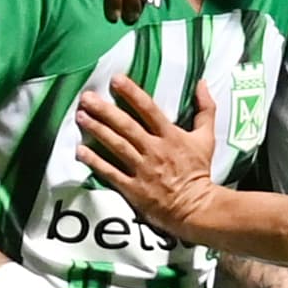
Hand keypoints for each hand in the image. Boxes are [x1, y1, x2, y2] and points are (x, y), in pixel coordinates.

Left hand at [75, 75, 219, 241]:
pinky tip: (80, 151)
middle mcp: (154, 150)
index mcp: (170, 136)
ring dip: (97, 130)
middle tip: (86, 97)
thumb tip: (202, 83)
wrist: (196, 208)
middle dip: (105, 110)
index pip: (149, 109)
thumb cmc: (199, 171)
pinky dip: (95, 162)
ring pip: (117, 145)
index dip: (132, 93)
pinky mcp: (134, 188)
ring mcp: (143, 169)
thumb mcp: (206, 138)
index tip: (116, 79)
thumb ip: (205, 109)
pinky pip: (111, 173)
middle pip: (127, 126)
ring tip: (80, 116)